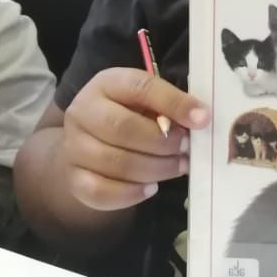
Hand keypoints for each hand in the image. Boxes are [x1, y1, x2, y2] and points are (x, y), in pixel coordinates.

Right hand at [62, 68, 210, 211]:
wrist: (90, 142)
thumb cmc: (130, 115)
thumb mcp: (149, 101)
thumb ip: (170, 107)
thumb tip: (200, 119)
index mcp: (107, 83)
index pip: (141, 88)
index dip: (174, 104)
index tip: (203, 119)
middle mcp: (83, 111)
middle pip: (123, 128)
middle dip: (163, 142)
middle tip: (186, 149)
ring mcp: (73, 146)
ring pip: (115, 162)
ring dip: (155, 169)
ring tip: (177, 167)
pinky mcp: (74, 178)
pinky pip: (101, 192)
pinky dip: (131, 193)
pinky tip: (151, 188)